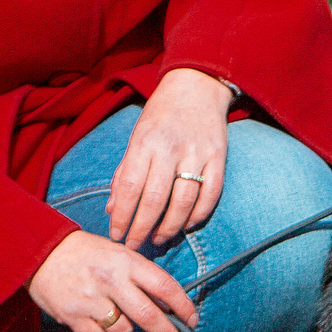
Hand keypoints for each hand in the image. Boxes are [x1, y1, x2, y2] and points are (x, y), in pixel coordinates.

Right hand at [29, 230, 196, 331]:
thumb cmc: (82, 253)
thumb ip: (141, 276)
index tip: (192, 319)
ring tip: (110, 309)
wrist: (38, 251)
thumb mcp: (116, 253)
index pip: (164, 286)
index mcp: (125, 261)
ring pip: (123, 330)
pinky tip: (91, 314)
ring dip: (124, 327)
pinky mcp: (73, 317)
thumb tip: (168, 305)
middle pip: (149, 316)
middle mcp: (110, 280)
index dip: (184, 306)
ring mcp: (91, 300)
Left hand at [109, 69, 231, 248]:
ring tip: (158, 238)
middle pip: (155, 200)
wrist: (196, 86)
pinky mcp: (219, 156)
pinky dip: (198, 215)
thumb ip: (123, 172)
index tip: (116, 235)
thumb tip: (112, 209)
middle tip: (135, 245)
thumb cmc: (160, 116)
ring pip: (184, 202)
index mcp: (144, 143)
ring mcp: (197, 153)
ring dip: (170, 227)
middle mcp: (170, 148)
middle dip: (142, 229)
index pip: (129, 188)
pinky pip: (210, 194)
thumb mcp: (135, 138)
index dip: (122, 217)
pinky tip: (186, 225)